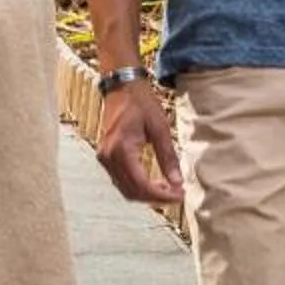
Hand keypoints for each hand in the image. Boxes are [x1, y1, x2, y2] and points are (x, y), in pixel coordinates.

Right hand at [97, 82, 184, 207]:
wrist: (122, 87)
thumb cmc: (141, 103)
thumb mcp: (160, 128)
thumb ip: (168, 157)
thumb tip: (177, 181)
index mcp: (121, 149)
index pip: (141, 184)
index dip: (161, 195)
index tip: (179, 195)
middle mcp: (108, 157)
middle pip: (131, 191)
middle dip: (155, 198)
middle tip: (177, 194)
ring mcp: (104, 158)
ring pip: (125, 189)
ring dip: (147, 194)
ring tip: (169, 189)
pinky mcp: (106, 156)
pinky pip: (121, 180)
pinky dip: (138, 186)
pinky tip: (155, 182)